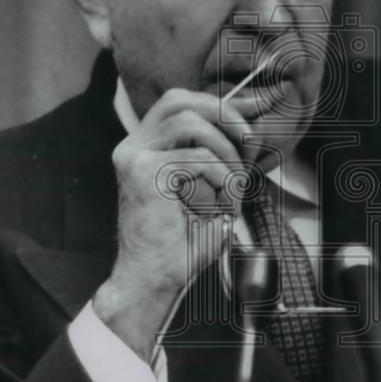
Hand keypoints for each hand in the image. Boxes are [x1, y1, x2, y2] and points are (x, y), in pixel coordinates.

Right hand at [93, 88, 258, 361]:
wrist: (153, 282)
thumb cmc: (181, 242)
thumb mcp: (204, 188)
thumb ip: (214, 155)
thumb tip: (246, 124)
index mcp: (142, 147)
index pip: (178, 102)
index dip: (216, 107)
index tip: (246, 133)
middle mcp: (132, 146)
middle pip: (180, 99)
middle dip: (223, 114)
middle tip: (249, 144)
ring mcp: (134, 157)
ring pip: (192, 124)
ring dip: (225, 154)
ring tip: (232, 189)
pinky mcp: (143, 173)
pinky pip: (198, 158)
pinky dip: (221, 180)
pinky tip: (220, 207)